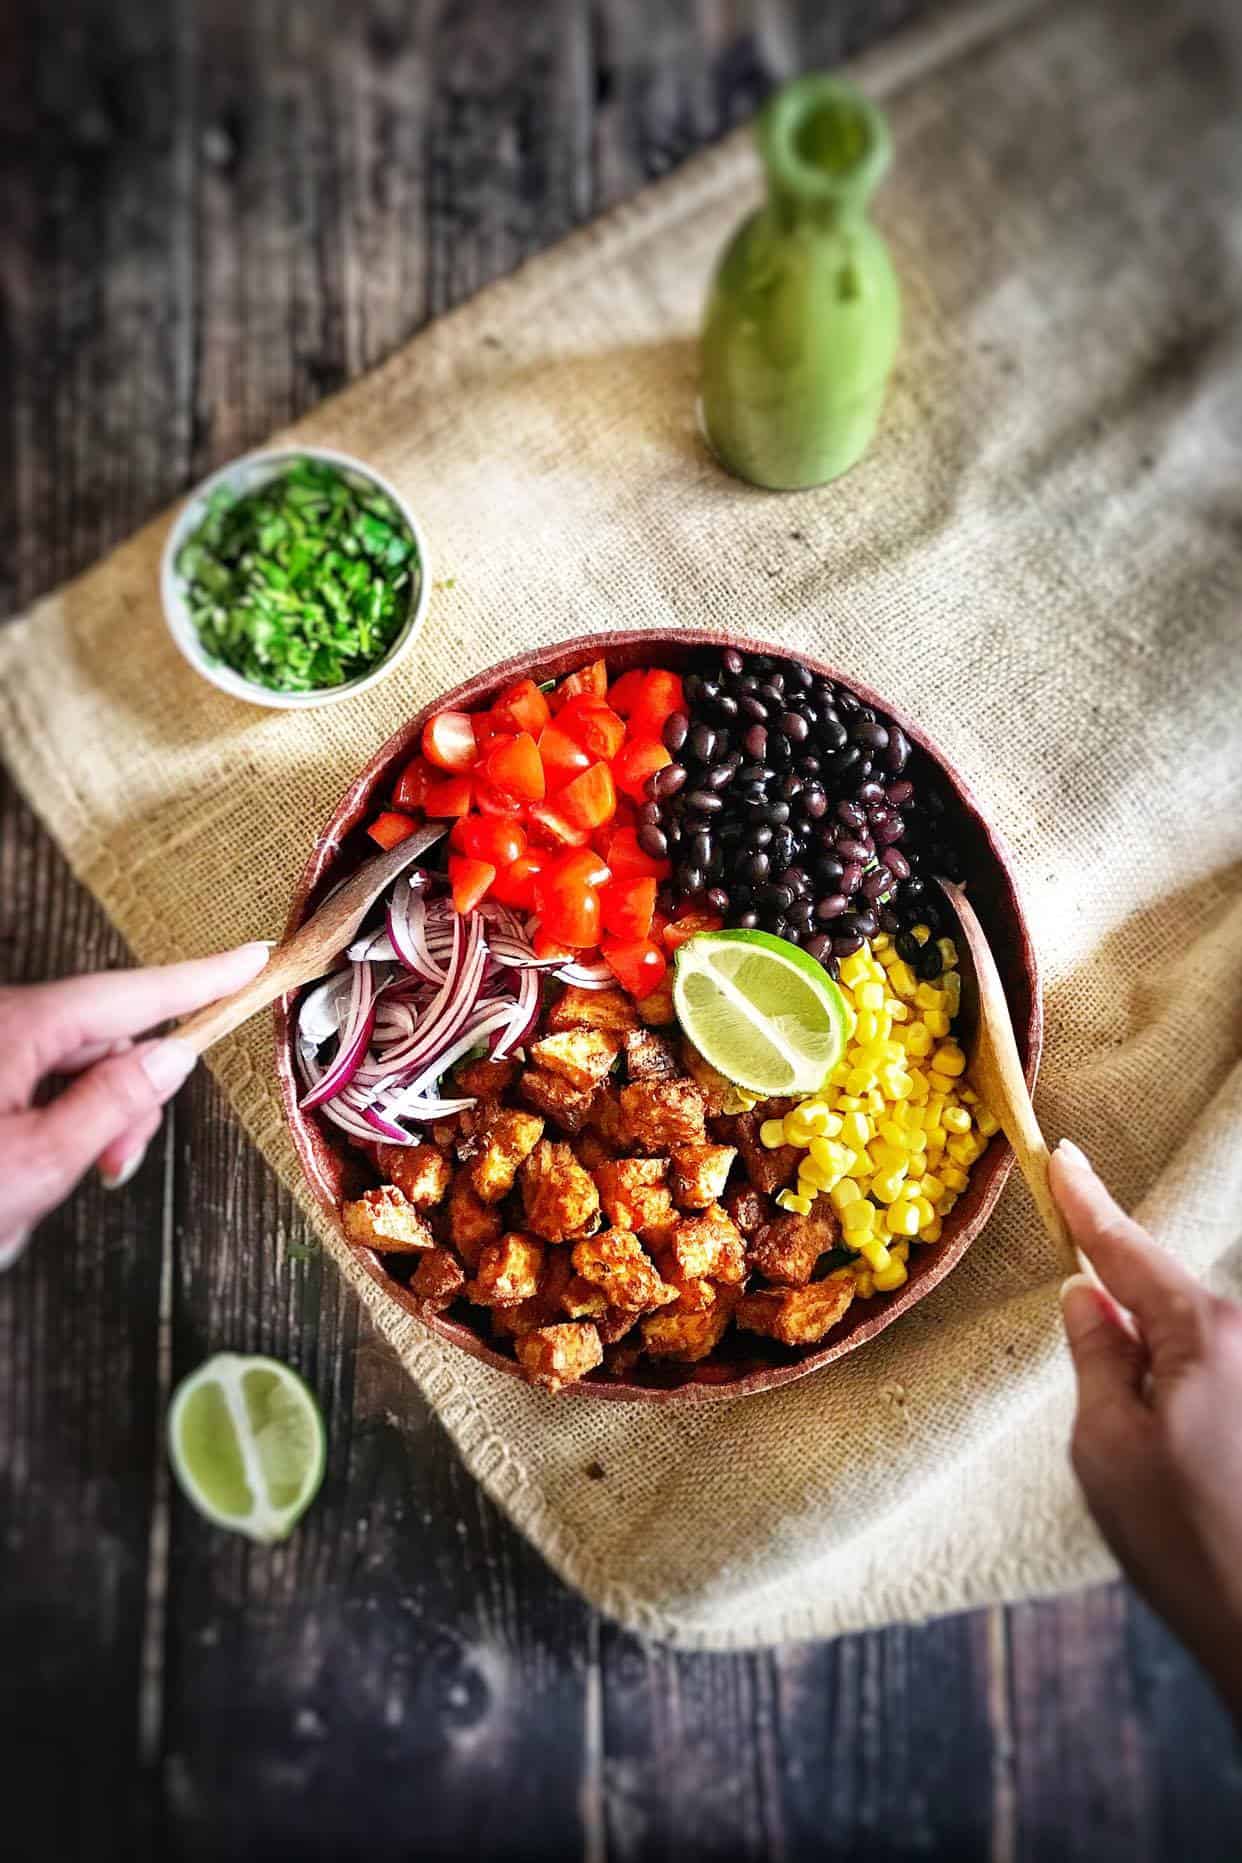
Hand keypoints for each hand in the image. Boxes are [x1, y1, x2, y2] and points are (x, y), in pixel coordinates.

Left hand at [0, 942, 269, 1268]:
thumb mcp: (37, 1165)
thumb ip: (114, 1106)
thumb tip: (169, 1057)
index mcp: (17, 1029)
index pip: (133, 996)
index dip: (200, 981)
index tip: (250, 959)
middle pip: (102, 1040)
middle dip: (123, 1102)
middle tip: (111, 1169)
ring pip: (67, 1071)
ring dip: (78, 1128)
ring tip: (40, 1190)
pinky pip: (30, 1087)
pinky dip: (43, 1130)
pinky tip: (16, 1179)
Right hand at [1052, 1139, 1241, 1722]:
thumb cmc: (1182, 1539)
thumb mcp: (1106, 1445)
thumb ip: (1095, 1357)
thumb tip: (1085, 1299)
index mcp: (1202, 1333)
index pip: (1126, 1252)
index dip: (1087, 1205)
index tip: (1062, 1156)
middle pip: (1165, 1300)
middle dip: (1123, 1325)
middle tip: (1107, 1408)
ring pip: (1191, 1347)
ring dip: (1158, 1382)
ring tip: (1155, 1476)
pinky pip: (1214, 1380)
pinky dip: (1185, 1407)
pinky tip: (1182, 1475)